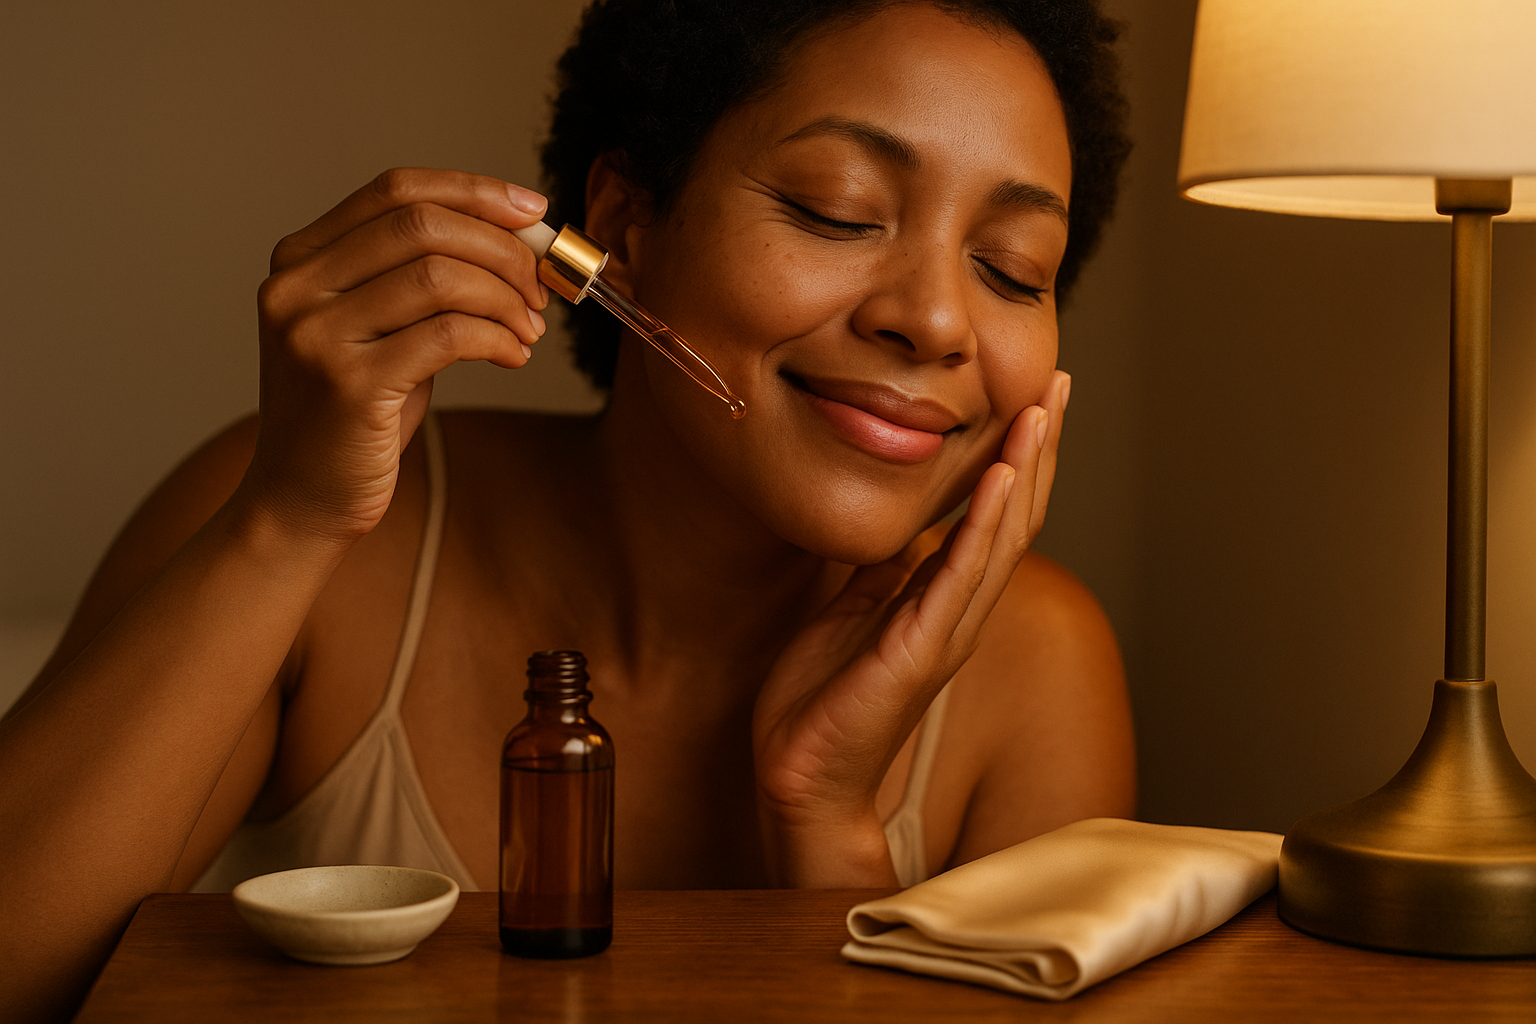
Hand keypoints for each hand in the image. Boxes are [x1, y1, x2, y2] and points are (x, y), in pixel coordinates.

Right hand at [238, 167, 550, 543]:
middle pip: (422, 225)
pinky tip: (512, 355)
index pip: (396, 189)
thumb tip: (519, 241)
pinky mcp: (348, 384)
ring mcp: (316, 334)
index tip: (534, 211)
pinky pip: (448, 335)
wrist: (301, 500)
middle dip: (501, 249)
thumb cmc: (353, 415)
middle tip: (540, 287)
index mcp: (300, 258)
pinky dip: (497, 338)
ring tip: (529, 329)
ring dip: (505, 298)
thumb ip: (423, 279)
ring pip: (440, 276)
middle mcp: (297, 287)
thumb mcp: (378, 331)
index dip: (475, 192)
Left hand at [752, 371, 1069, 885]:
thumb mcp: (853, 611)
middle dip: (1040, 448)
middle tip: (1060, 384)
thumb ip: (883, 571)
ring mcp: (948, 630)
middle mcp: (960, 611)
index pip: (996, 516)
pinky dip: (985, 522)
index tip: (1032, 398)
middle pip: (1019, 516)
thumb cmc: (823, 700)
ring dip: (1026, 470)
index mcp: (944, 599)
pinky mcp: (923, 648)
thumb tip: (898, 529)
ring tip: (1042, 411)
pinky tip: (1001, 475)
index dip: (1017, 457)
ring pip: (1003, 537)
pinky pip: (961, 574)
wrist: (802, 773)